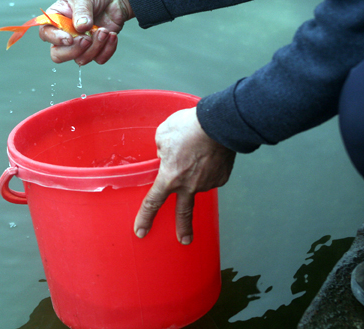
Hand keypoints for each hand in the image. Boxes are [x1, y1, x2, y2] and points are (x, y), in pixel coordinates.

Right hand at [39, 0, 133, 64]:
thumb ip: (80, 10)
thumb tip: (80, 27)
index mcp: (57, 19)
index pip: (46, 34)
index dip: (55, 39)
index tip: (69, 38)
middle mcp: (67, 34)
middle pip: (59, 55)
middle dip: (74, 50)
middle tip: (88, 39)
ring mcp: (82, 43)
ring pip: (81, 59)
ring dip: (95, 47)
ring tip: (104, 31)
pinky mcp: (97, 48)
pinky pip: (99, 59)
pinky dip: (107, 49)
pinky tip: (112, 35)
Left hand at [133, 107, 235, 244]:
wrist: (220, 123)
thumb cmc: (187, 127)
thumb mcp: (162, 136)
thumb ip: (161, 151)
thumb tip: (165, 157)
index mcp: (170, 177)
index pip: (153, 202)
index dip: (145, 218)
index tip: (141, 231)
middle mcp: (189, 185)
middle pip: (183, 212)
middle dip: (183, 228)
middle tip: (184, 240)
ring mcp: (207, 183)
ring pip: (197, 183)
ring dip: (196, 174)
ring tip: (196, 153)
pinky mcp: (222, 177)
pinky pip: (210, 175)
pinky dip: (207, 168)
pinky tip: (208, 155)